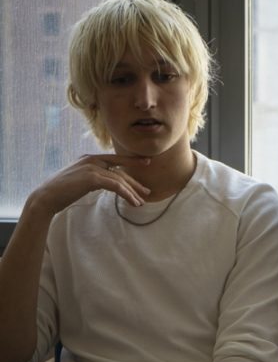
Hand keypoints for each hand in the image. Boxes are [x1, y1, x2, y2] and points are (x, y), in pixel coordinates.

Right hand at [26, 154, 150, 218]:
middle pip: (120, 170)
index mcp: (89, 158)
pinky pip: (116, 185)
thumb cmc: (62, 192)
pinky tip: (132, 201)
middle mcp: (92, 160)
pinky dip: (126, 193)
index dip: (131, 160)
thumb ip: (94, 178)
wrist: (46, 197)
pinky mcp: (92, 178)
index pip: (115, 159)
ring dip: (132, 192)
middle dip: (135, 182)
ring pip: (120, 179)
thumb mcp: (80, 180)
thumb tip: (107, 183)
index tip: (146, 162)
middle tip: (147, 192)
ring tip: (140, 202)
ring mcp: (92, 167)